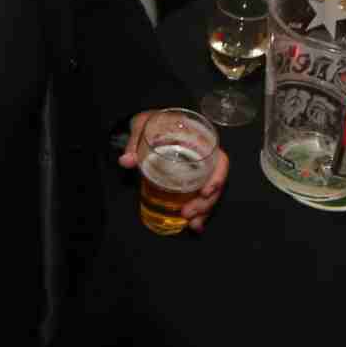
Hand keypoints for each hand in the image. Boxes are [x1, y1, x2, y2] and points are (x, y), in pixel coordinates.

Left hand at [118, 112, 228, 231]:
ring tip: (192, 224)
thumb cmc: (153, 121)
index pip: (219, 158)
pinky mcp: (190, 181)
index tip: (206, 192)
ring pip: (210, 194)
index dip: (217, 176)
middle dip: (205, 202)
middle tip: (187, 213)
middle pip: (214, 182)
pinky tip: (194, 225)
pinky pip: (200, 197)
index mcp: (199, 140)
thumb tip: (126, 161)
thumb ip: (135, 141)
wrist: (149, 124)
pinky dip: (199, 212)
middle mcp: (203, 157)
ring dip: (203, 211)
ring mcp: (198, 170)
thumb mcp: (143, 124)